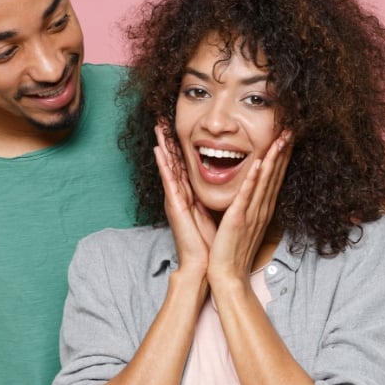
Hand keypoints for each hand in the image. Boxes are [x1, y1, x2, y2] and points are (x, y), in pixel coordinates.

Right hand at [154, 123, 215, 273]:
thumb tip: (227, 187)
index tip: (177, 127)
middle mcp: (181, 196)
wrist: (207, 266)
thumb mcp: (215, 215)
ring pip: (169, 167)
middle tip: (161, 118)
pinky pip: (170, 181)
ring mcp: (176, 200)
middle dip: (168, 140)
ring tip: (157, 127)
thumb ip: (214, 201)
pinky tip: (159, 151)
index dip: (180, 146)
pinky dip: (164, 166)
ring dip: (162, 146)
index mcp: (191, 197)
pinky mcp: (176, 207)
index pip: (185, 165)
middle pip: (173, 161)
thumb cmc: (212, 244)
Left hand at [207, 129, 292, 284]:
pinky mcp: (238, 219)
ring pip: (265, 181)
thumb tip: (249, 191)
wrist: (227, 275)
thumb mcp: (244, 223)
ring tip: (280, 139)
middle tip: (291, 129)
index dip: (281, 157)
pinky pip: (247, 196)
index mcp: (261, 209)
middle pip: (275, 175)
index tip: (286, 138)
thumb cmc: (233, 251)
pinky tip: (258, 164)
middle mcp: (261, 209)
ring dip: (273, 159)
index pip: (274, 178)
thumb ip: (248, 206)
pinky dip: (253, 180)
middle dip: (283, 152)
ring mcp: (251, 214)